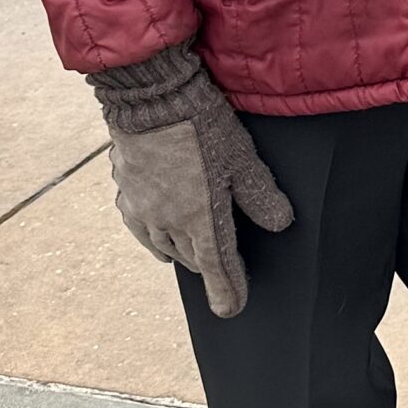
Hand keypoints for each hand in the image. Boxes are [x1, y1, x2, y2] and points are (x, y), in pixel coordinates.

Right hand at [88, 43, 293, 317]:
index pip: (217, 268)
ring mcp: (143, 210)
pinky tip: (159, 236)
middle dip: (210, 266)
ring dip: (184, 253)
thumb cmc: (202, 124)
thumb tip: (281, 224)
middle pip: (193, 258)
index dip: (227, 290)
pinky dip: (156, 239)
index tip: (233, 309)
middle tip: (225, 270)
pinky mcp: (126, 193)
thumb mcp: (242, 158)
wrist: (150, 98)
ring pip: (166, 246)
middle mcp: (168, 224)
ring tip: (196, 255)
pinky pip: (142, 229)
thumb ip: (261, 195)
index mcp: (200, 220)